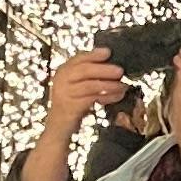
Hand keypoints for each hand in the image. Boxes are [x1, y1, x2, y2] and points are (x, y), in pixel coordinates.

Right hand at [19, 49, 126, 180]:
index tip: (108, 52)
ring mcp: (64, 93)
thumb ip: (89, 75)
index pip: (78, 58)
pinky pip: (92, 98)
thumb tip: (111, 64)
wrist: (58, 129)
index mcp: (62, 71)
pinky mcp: (70, 106)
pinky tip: (116, 96)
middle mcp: (61, 80)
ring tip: (123, 86)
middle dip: (104, 69)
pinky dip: (107, 96)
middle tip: (120, 70)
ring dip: (109, 85)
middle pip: (85, 70)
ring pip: (91, 85)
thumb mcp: (77, 86)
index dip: (93, 54)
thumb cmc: (72, 105)